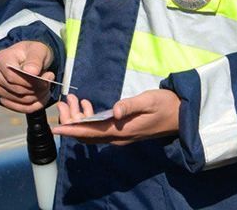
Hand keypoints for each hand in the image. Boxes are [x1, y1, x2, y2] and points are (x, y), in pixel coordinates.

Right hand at [0, 41, 54, 112]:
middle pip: (17, 90)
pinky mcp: (4, 98)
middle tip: (49, 81)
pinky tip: (42, 97)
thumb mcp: (38, 50)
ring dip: (37, 97)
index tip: (48, 77)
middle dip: (37, 89)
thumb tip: (30, 71)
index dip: (31, 81)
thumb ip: (35, 60)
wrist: (32, 58)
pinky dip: (33, 106)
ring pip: (19, 100)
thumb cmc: (34, 52)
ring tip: (46, 86)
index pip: (12, 77)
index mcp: (1, 59)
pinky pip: (19, 108)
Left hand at [52, 89, 180, 145]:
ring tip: (71, 99)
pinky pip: (99, 128)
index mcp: (121, 131)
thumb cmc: (165, 105)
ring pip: (91, 131)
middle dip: (70, 121)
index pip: (90, 132)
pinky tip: (86, 104)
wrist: (181, 116)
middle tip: (63, 102)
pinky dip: (88, 117)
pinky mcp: (122, 131)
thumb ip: (130, 105)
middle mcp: (117, 138)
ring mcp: (120, 136)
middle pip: (87, 134)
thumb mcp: (148, 101)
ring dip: (78, 118)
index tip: (55, 129)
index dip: (71, 130)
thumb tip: (114, 110)